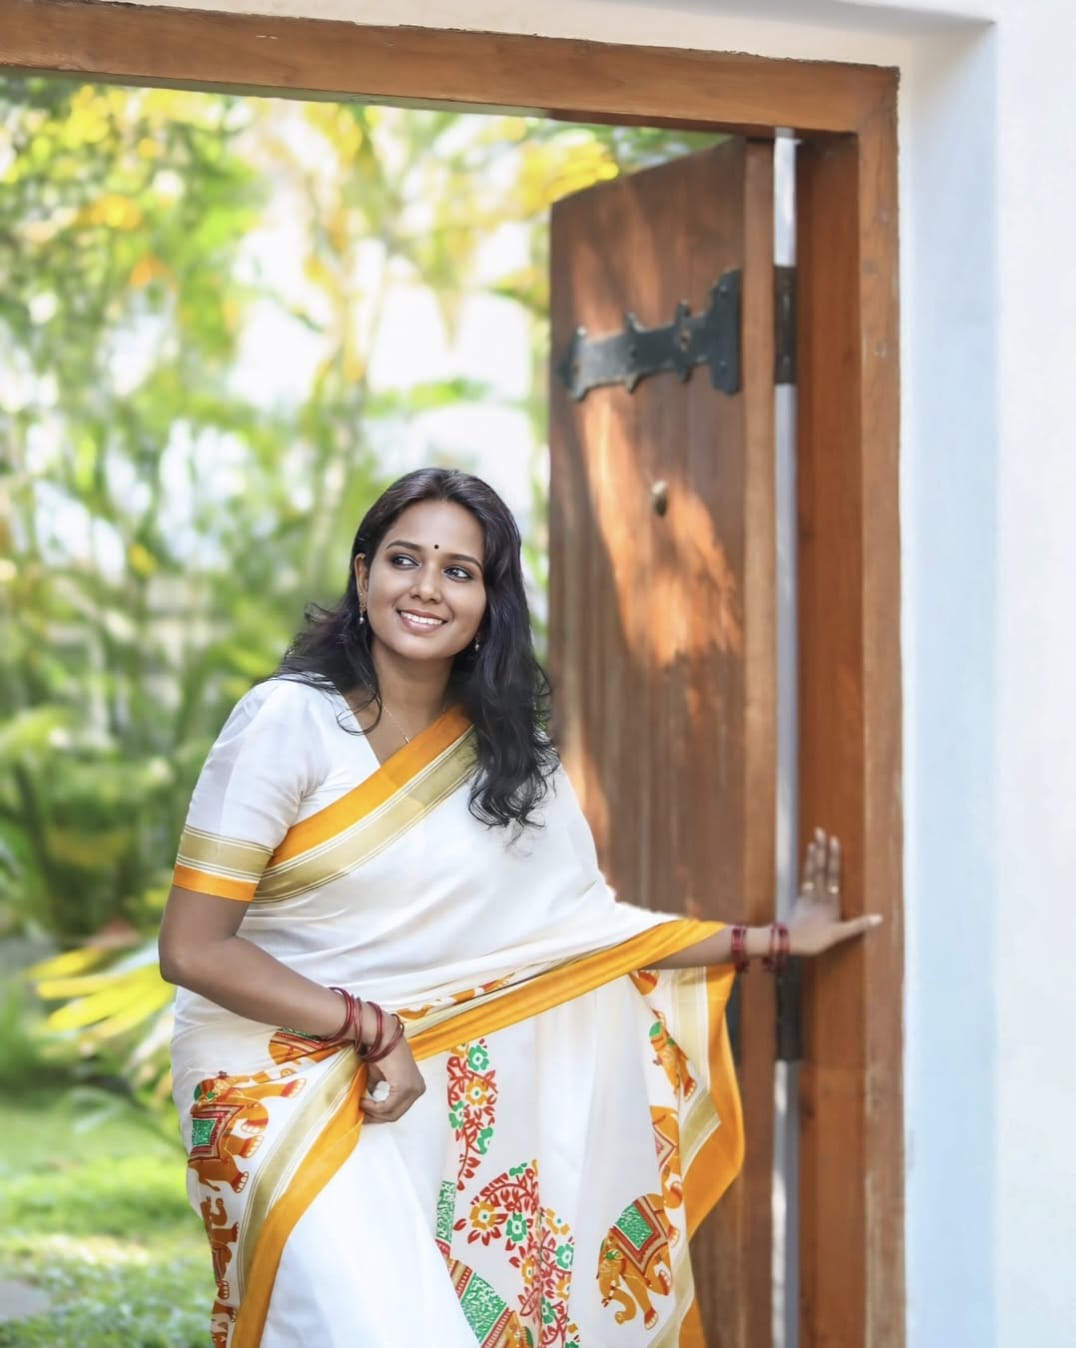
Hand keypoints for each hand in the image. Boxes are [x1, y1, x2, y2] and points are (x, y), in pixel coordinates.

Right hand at [360, 1033, 425, 1123]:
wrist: (382, 1037)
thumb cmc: (380, 1052)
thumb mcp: (379, 1078)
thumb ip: (377, 1092)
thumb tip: (367, 1107)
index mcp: (416, 1087)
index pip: (399, 1109)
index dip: (381, 1115)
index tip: (365, 1116)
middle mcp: (419, 1089)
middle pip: (396, 1114)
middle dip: (377, 1117)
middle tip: (360, 1115)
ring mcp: (414, 1089)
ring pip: (392, 1113)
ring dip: (373, 1112)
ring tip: (360, 1104)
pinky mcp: (405, 1088)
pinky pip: (388, 1107)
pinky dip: (373, 1107)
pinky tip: (363, 1101)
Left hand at [786, 828, 881, 956]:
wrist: (789, 942)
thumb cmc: (815, 939)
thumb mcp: (838, 935)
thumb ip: (858, 925)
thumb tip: (880, 917)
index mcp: (830, 901)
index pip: (833, 876)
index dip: (834, 858)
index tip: (834, 841)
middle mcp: (819, 894)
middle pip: (821, 869)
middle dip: (822, 850)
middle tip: (821, 831)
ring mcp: (808, 895)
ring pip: (812, 872)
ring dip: (814, 855)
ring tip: (814, 839)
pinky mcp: (801, 898)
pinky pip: (805, 878)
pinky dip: (807, 866)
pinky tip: (809, 856)